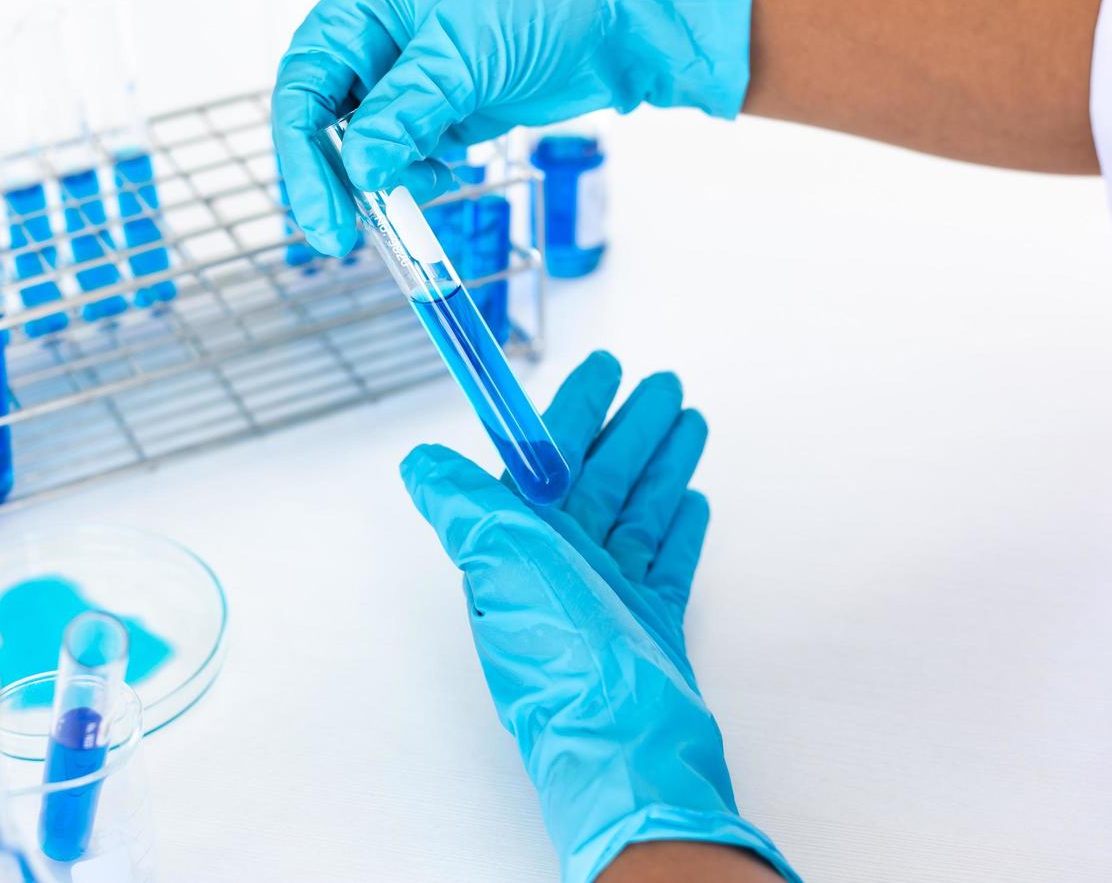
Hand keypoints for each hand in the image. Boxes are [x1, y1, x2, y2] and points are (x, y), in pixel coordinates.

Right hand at [273, 0, 751, 255]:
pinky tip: (450, 168)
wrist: (624, 19)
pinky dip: (417, 174)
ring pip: (366, 145)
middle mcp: (378, 37)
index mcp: (365, 2)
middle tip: (346, 235)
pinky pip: (406, 154)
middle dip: (337, 178)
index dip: (303, 155)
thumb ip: (403, 115)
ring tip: (427, 184)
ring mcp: (411, 75)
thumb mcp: (464, 57)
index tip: (323, 214)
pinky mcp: (443, 106)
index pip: (303, 84)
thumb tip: (358, 168)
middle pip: (324, 121)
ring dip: (385, 178)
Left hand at [399, 351, 798, 882]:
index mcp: (524, 541)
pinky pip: (665, 562)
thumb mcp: (499, 558)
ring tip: (690, 422)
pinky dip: (678, 528)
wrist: (623, 742)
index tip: (605, 369)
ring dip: (661, 464)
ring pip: (639, 511)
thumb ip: (462, 502)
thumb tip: (417, 462)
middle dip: (630, 427)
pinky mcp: (650, 626)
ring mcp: (610, 595)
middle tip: (663, 384)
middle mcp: (563, 565)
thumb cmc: (563, 653)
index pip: (549, 458)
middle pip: (602, 477)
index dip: (575, 409)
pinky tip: (694, 500)